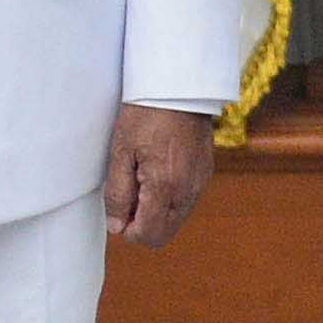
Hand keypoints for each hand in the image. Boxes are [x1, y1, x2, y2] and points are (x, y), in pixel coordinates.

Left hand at [103, 103, 218, 248]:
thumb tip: (117, 226)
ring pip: (175, 218)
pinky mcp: (204, 173)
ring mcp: (200, 182)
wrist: (177, 87)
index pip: (149, 235)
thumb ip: (118, 194)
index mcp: (166, 187)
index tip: (118, 207)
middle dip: (142, 224)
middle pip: (164, 233)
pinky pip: (185, 201)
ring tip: (141, 177)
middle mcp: (189, 190)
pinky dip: (168, 197)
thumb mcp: (120, 152)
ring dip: (155, 210)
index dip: (128, 230)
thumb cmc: (145, 115)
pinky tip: (157, 170)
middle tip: (127, 194)